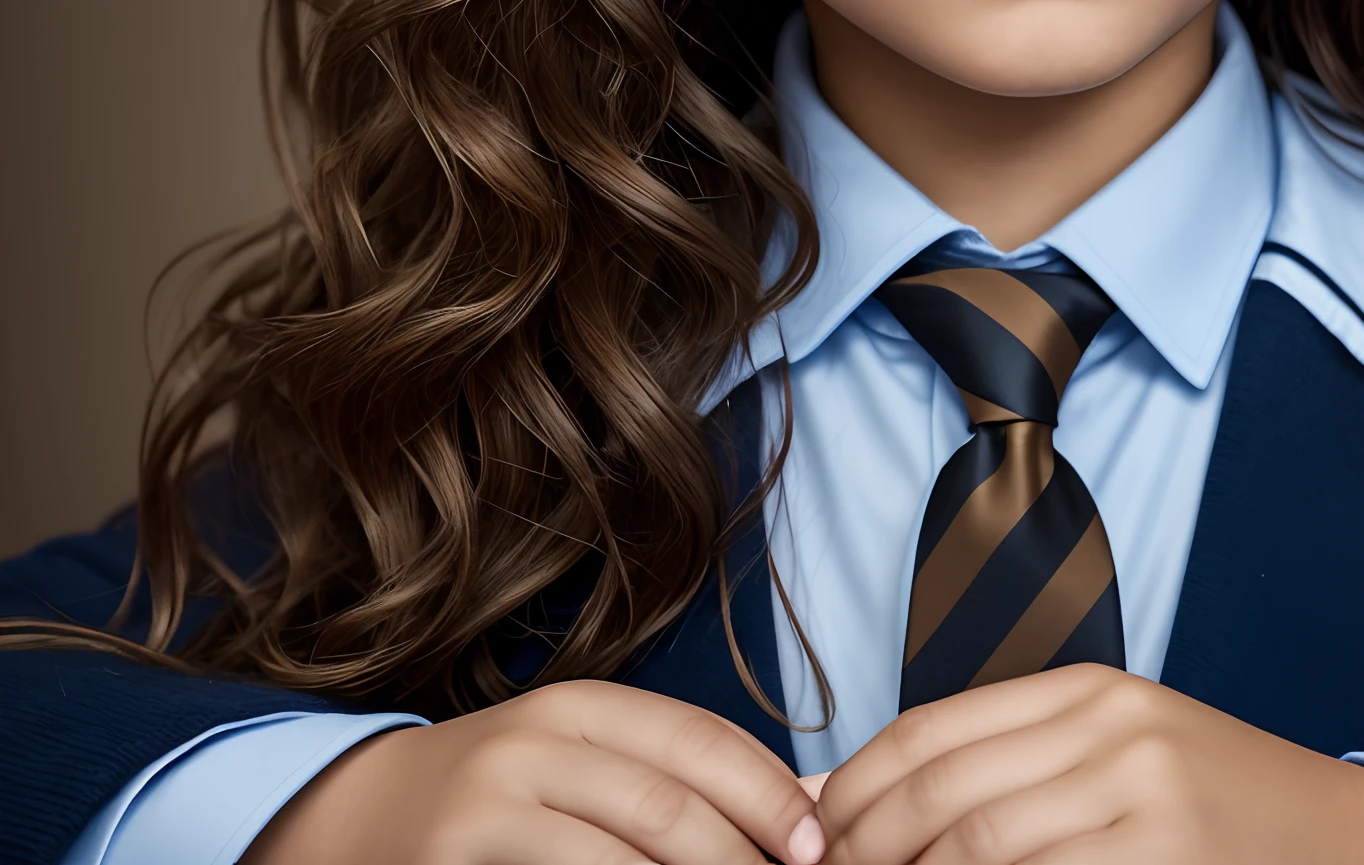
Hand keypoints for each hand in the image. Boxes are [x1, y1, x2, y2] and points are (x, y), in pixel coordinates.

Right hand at [242, 680, 825, 864]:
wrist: (352, 817)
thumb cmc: (492, 800)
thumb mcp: (575, 766)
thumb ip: (663, 781)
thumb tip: (796, 811)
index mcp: (583, 707)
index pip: (700, 740)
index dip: (768, 793)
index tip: (817, 847)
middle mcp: (540, 739)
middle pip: (669, 803)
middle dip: (740, 857)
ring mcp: (495, 798)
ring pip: (623, 853)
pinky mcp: (461, 853)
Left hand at [815, 667, 1363, 863]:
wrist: (1343, 839)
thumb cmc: (1215, 806)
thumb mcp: (1117, 754)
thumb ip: (1014, 765)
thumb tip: (872, 802)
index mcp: (1086, 693)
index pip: (932, 729)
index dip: (856, 785)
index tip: (812, 833)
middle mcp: (1107, 731)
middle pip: (944, 789)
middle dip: (867, 843)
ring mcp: (1140, 795)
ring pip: (981, 846)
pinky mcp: (1163, 857)